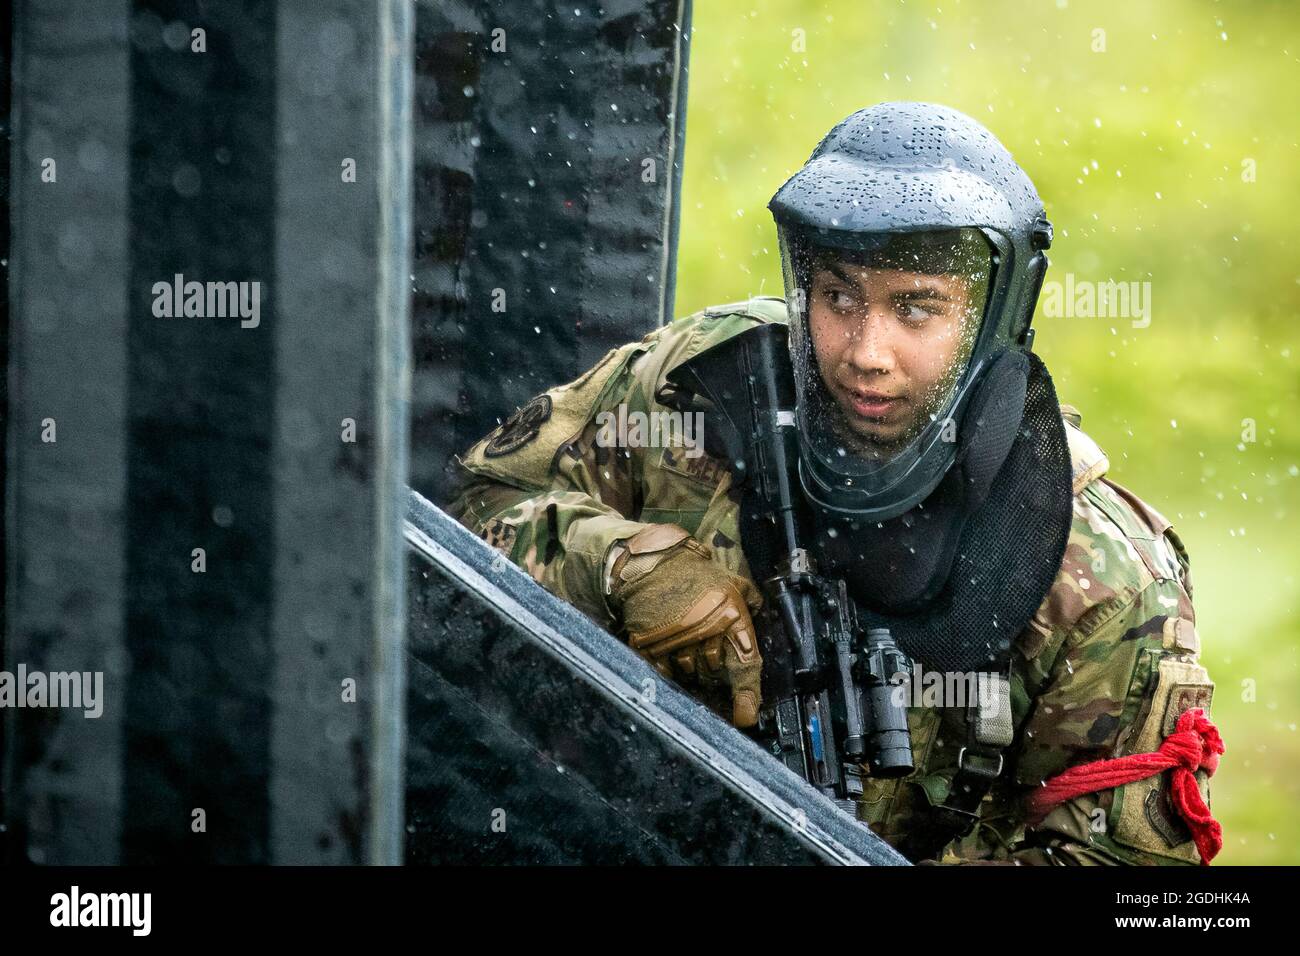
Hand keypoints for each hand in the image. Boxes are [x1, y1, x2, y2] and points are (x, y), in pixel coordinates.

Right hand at [608, 525, 762, 727]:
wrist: (652, 566)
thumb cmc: (694, 575)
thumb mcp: (731, 582)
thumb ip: (751, 601)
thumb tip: (766, 614)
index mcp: (730, 620)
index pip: (744, 665)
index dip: (747, 696)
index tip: (746, 716)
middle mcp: (705, 635)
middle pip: (715, 676)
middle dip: (716, 672)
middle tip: (710, 654)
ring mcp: (677, 644)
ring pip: (691, 675)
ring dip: (693, 669)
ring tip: (690, 647)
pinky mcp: (653, 649)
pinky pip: (666, 672)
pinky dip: (671, 667)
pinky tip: (672, 651)